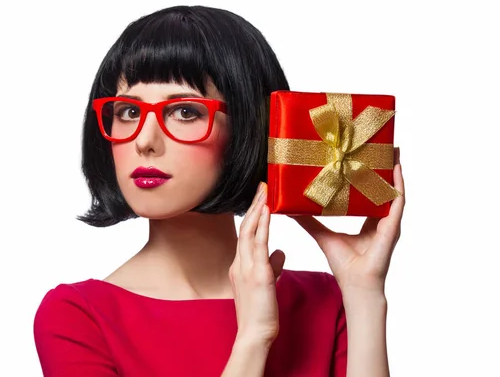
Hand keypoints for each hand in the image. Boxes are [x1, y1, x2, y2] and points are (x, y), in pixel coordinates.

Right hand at [229, 182, 285, 345]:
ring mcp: (246, 268)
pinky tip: (267, 211)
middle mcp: (239, 263)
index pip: (246, 235)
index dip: (253, 215)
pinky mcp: (257, 274)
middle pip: (246, 228)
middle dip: (254, 205)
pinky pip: (259, 245)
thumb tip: (281, 252)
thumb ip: (272, 266)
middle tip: (262, 186)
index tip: (260, 199)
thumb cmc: (260, 313)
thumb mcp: (266, 285)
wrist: (254, 334)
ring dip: (257, 209)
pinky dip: (263, 225)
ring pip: (250, 232)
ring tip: (265, 191)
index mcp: (240, 266)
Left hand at [289, 148, 404, 292]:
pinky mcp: (393, 225)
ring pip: (392, 189)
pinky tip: (396, 167)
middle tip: (377, 143)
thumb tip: (288, 207)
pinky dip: (397, 183)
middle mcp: (380, 217)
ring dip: (392, 168)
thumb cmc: (343, 264)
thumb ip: (307, 219)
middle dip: (380, 165)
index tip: (358, 154)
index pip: (366, 190)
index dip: (364, 172)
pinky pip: (397, 200)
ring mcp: (389, 220)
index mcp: (366, 218)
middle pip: (381, 185)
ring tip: (390, 148)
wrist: (356, 284)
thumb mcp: (321, 234)